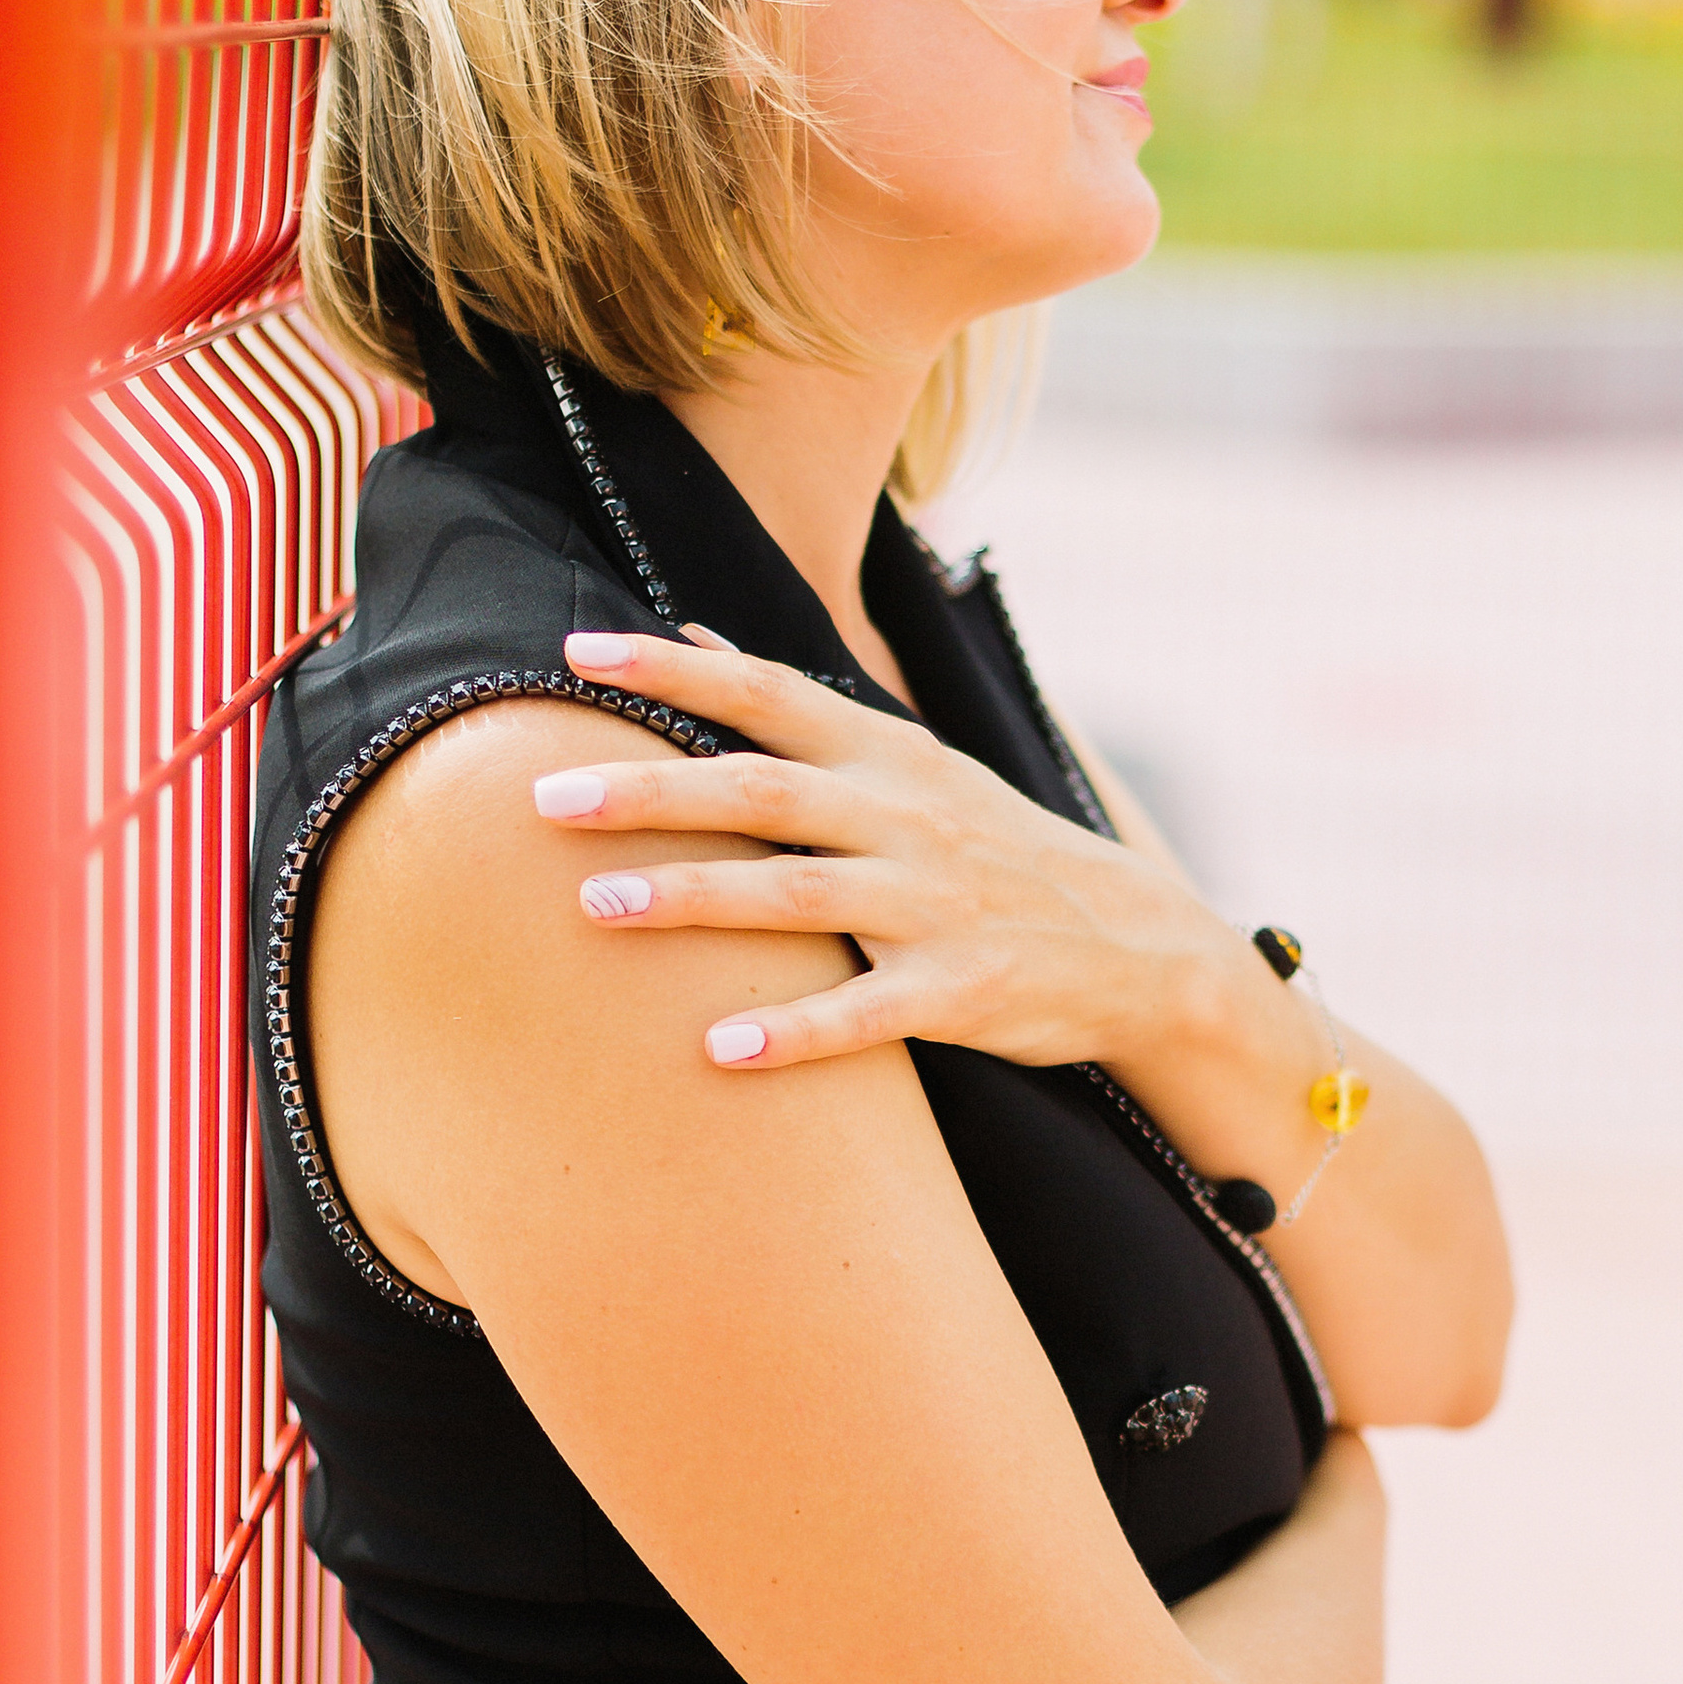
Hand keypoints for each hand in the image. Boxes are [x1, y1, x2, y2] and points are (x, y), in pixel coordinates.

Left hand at [531, 622, 1238, 1074]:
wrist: (1136, 942)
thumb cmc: (993, 848)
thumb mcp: (909, 762)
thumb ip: (798, 709)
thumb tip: (688, 636)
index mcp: (887, 756)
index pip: (768, 694)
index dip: (673, 670)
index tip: (578, 652)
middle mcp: (904, 817)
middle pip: (762, 792)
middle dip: (652, 790)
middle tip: (546, 796)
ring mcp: (933, 903)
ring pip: (797, 895)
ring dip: (695, 899)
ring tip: (597, 909)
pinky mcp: (960, 989)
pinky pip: (868, 1013)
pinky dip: (797, 1031)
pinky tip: (720, 1047)